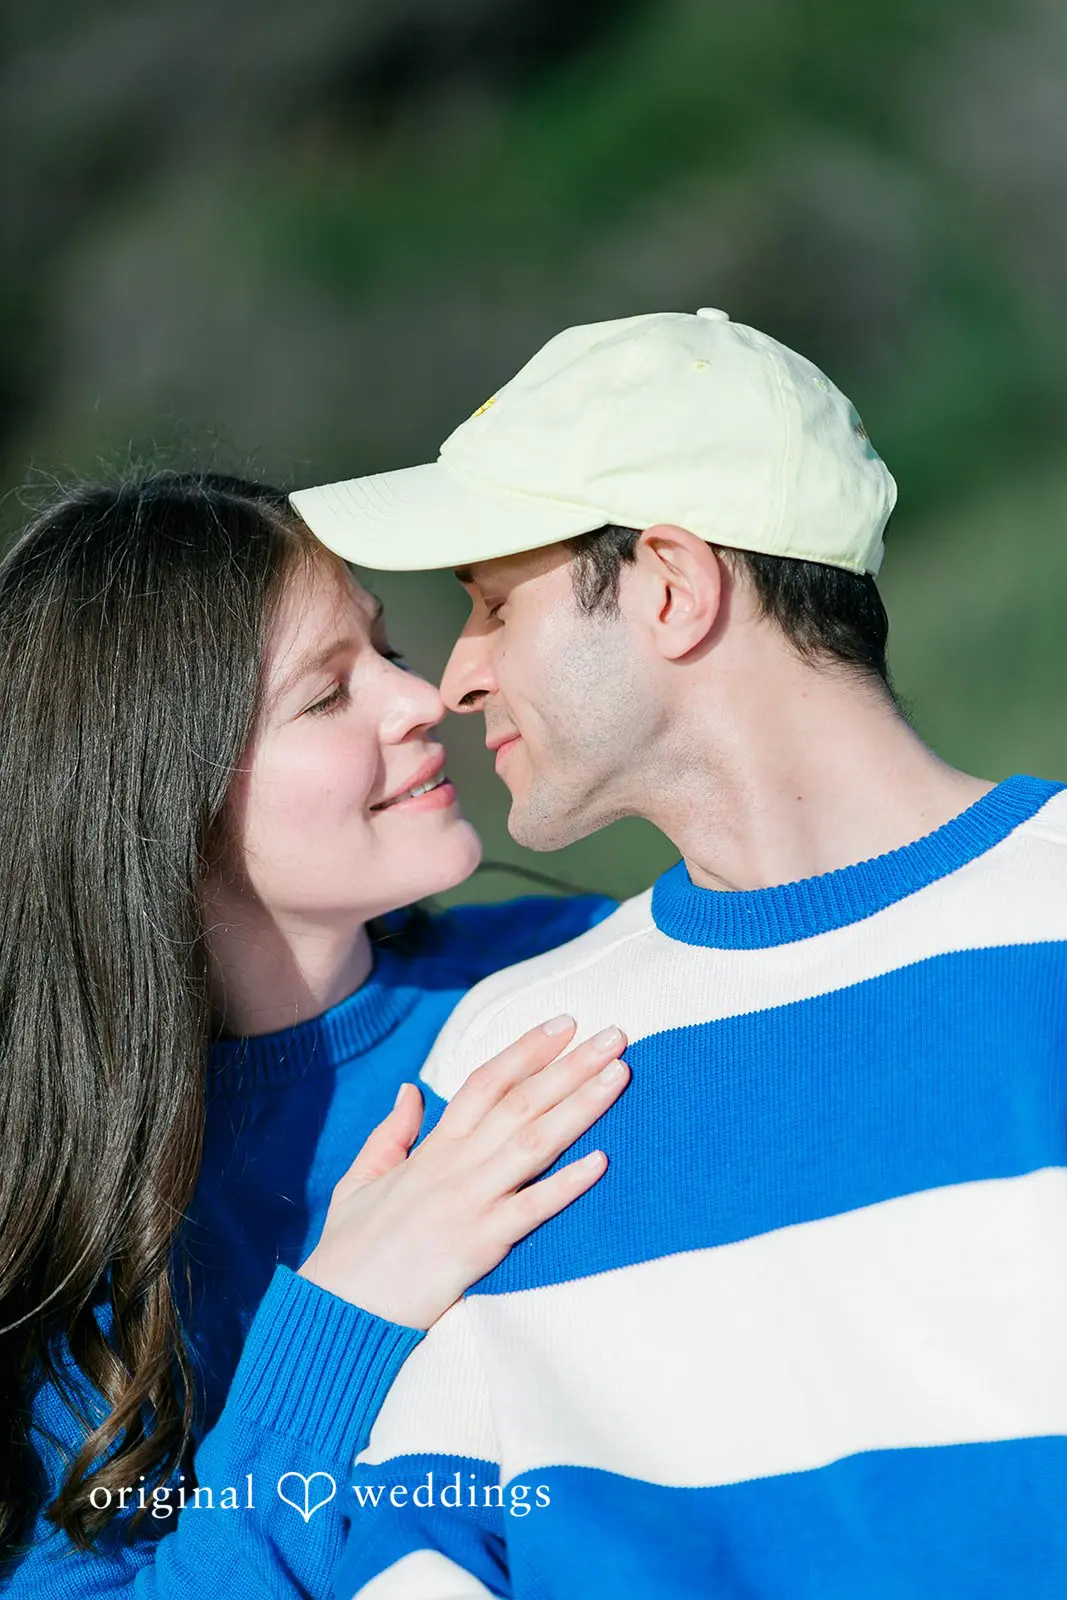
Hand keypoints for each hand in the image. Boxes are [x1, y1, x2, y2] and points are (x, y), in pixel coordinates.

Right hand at [297, 1016, 628, 1328]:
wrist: (335, 1310)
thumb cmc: (348, 1252)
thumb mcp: (359, 1180)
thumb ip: (390, 1133)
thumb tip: (412, 1089)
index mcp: (431, 1149)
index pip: (485, 1082)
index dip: (526, 1050)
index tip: (563, 1025)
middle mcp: (454, 1165)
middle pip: (521, 1102)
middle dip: (571, 1065)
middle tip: (614, 1035)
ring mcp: (468, 1202)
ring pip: (533, 1142)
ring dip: (580, 1106)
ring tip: (619, 1074)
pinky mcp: (478, 1245)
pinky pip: (530, 1210)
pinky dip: (566, 1185)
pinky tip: (600, 1162)